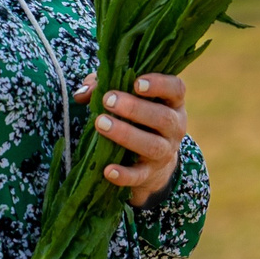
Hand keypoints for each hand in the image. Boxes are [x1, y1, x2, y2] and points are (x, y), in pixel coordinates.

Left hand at [75, 72, 186, 208]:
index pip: (176, 89)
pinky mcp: (150, 174)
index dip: (160, 84)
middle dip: (135, 108)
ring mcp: (165, 153)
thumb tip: (83, 94)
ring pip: (153, 146)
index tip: (136, 82)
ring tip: (101, 123)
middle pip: (163, 118)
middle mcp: (174, 128)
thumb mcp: (126, 97)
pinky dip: (124, 174)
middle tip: (109, 100)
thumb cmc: (135, 118)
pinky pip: (139, 176)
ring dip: (126, 134)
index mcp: (172, 103)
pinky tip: (108, 170)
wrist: (152, 163)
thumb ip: (104, 87)